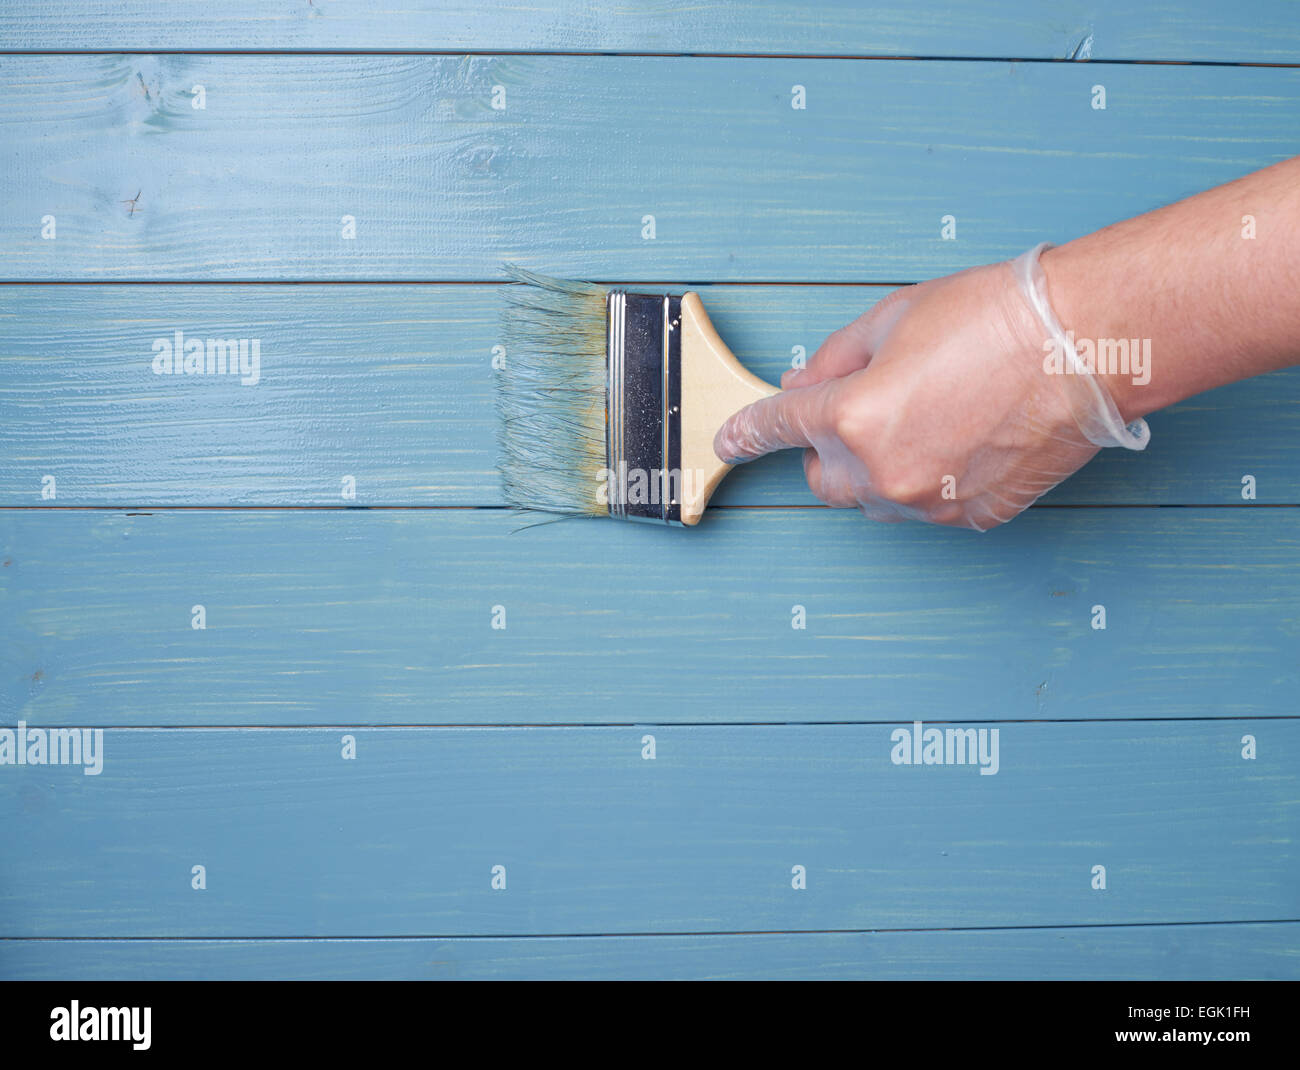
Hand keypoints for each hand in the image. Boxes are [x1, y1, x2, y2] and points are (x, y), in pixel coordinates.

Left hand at [713, 253, 1131, 530]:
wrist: (1084, 344)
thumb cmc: (995, 319)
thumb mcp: (893, 319)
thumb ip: (834, 360)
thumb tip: (804, 382)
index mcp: (852, 417)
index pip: (777, 429)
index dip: (748, 433)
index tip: (730, 440)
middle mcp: (883, 471)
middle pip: (822, 479)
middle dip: (829, 447)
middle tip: (865, 407)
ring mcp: (928, 501)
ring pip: (873, 500)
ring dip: (878, 469)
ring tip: (927, 417)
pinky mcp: (971, 518)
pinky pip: (925, 508)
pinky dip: (928, 481)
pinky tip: (960, 439)